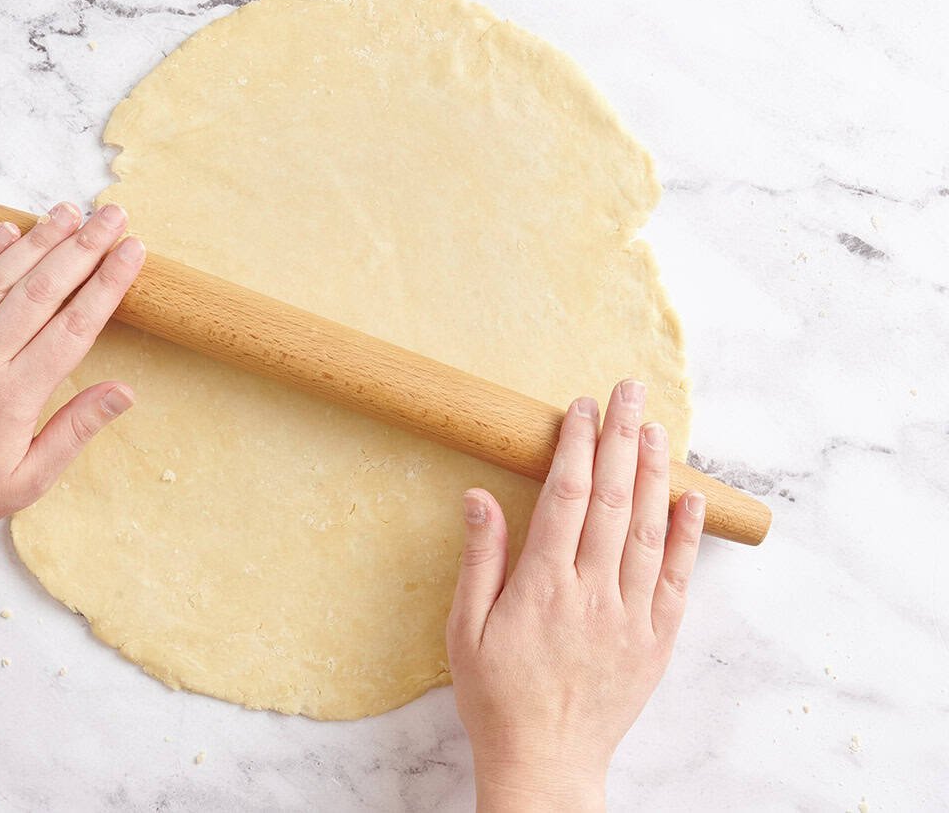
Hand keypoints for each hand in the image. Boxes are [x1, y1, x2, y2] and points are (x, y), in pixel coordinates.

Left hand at [0, 201, 145, 550]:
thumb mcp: (31, 479)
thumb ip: (77, 429)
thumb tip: (125, 391)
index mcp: (14, 396)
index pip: (74, 326)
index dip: (108, 284)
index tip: (133, 251)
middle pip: (41, 290)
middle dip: (82, 248)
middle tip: (112, 216)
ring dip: (37, 241)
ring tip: (68, 212)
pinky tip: (6, 231)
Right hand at [446, 381, 705, 811]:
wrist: (546, 763)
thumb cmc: (497, 696)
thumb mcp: (465, 630)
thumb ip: (480, 560)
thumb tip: (479, 497)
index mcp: (543, 586)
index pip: (565, 496)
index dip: (576, 445)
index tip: (582, 407)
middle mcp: (593, 593)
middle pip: (611, 499)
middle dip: (621, 439)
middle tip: (629, 391)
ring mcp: (631, 616)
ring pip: (647, 530)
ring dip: (653, 474)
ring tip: (658, 428)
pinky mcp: (656, 640)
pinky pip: (676, 580)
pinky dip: (685, 537)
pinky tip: (689, 499)